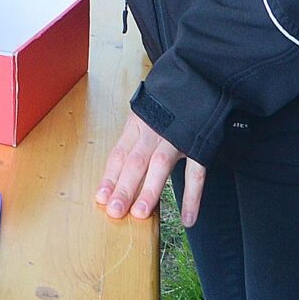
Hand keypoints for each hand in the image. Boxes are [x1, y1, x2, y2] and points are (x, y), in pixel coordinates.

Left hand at [95, 111, 204, 226]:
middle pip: (136, 161)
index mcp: (137, 125)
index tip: (101, 198)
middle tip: (115, 211)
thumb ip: (133, 140)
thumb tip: (117, 174)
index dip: (109, 177)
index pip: (119, 154)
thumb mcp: (143, 116)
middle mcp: (153, 131)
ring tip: (140, 214)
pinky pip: (196, 173)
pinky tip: (188, 218)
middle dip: (124, 187)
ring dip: (150, 190)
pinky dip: (192, 197)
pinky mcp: (197, 144)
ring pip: (160, 165)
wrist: (196, 81)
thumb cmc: (165, 105)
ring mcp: (176, 137)